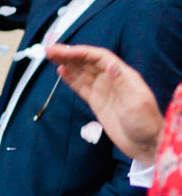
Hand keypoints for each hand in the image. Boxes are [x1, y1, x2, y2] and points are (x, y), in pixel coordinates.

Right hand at [46, 43, 163, 163]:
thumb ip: (122, 83)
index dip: (81, 52)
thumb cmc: (145, 124)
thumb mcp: (136, 103)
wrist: (146, 145)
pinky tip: (61, 71)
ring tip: (50, 56)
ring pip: (82, 72)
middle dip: (70, 54)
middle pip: (88, 62)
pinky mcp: (97, 102)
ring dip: (67, 63)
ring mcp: (104, 90)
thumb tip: (110, 64)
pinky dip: (70, 78)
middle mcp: (112, 80)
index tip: (64, 51)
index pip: (100, 57)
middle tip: (50, 50)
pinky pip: (81, 86)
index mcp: (124, 76)